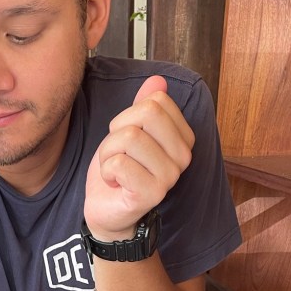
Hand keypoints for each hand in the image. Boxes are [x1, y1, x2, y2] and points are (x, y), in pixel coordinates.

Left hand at [84, 75, 194, 239]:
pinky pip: (119, 163)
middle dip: (117, 132)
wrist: (107, 210)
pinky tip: (115, 183)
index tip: (127, 140)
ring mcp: (170, 177)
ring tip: (115, 170)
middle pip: (145, 114)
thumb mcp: (128, 131)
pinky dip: (106, 170)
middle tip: (118, 155)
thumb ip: (144, 106)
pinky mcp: (151, 194)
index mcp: (183, 138)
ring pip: (129, 137)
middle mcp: (183, 157)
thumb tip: (157, 80)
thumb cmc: (120, 171)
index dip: (129, 116)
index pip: (156, 101)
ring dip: (108, 153)